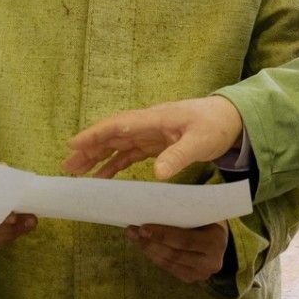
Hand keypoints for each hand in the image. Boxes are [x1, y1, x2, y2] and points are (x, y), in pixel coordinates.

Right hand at [62, 96, 244, 180]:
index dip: (94, 135)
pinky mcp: (156, 144)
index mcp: (153, 120)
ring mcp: (150, 134)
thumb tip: (157, 174)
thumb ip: (178, 156)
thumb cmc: (215, 126)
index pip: (117, 125)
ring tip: (77, 173)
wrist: (231, 120)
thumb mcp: (199, 142)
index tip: (73, 144)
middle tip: (67, 166)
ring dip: (97, 158)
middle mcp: (146, 125)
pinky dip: (114, 164)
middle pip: (111, 136)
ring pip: (117, 145)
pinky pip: (129, 154)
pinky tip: (104, 178)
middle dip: (88, 149)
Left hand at [126, 222, 228, 282]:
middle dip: (150, 243)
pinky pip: (169, 268)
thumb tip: (153, 206)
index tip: (142, 228)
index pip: (184, 240)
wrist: (221, 237)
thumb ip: (183, 212)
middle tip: (131, 231)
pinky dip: (154, 257)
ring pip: (169, 262)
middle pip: (174, 254)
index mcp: (216, 242)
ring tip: (133, 237)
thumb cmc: (207, 218)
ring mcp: (202, 274)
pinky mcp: (192, 278)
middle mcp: (211, 262)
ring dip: (148, 250)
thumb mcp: (202, 212)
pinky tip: (143, 246)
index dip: (162, 235)